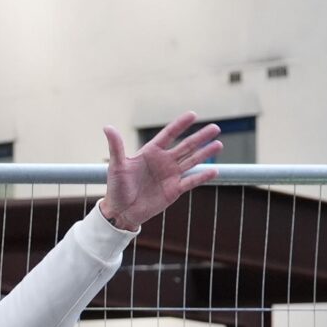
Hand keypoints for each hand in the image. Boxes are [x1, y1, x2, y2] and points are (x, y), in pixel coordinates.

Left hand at [98, 112, 222, 230]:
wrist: (120, 212)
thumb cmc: (116, 188)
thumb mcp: (117, 166)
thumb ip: (116, 147)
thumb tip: (107, 127)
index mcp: (150, 153)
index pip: (168, 135)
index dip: (180, 125)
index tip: (193, 114)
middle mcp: (163, 162)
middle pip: (186, 146)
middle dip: (200, 137)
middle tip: (215, 127)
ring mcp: (170, 175)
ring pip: (192, 161)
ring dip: (205, 153)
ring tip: (219, 144)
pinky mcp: (174, 190)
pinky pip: (191, 182)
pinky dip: (202, 176)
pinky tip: (215, 170)